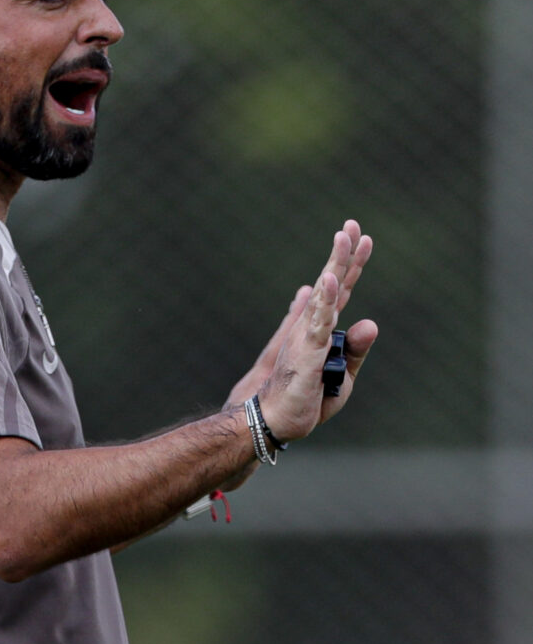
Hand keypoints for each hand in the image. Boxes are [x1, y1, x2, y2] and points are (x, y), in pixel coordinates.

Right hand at [234, 220, 377, 442]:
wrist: (273, 419)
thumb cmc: (305, 399)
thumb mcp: (342, 376)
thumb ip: (355, 349)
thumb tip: (370, 321)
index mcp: (322, 330)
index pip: (340, 291)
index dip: (351, 265)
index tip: (363, 238)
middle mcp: (312, 326)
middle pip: (333, 283)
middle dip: (343, 252)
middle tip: (352, 224)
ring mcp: (306, 335)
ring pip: (326, 294)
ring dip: (335, 264)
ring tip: (343, 237)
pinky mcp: (304, 351)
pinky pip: (316, 322)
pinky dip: (322, 300)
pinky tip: (325, 281)